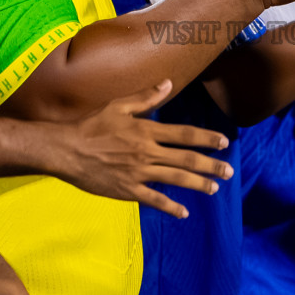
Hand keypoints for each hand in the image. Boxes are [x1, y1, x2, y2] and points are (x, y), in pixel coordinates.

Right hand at [52, 80, 232, 218]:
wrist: (65, 150)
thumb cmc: (90, 125)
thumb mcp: (118, 105)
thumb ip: (145, 97)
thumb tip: (167, 83)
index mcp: (146, 130)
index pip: (184, 134)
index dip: (207, 138)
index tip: (224, 142)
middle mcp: (146, 152)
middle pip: (186, 159)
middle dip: (211, 165)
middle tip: (229, 171)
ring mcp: (138, 173)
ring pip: (176, 179)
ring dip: (198, 184)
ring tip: (214, 188)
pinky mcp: (127, 190)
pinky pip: (154, 200)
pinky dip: (170, 207)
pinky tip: (184, 212)